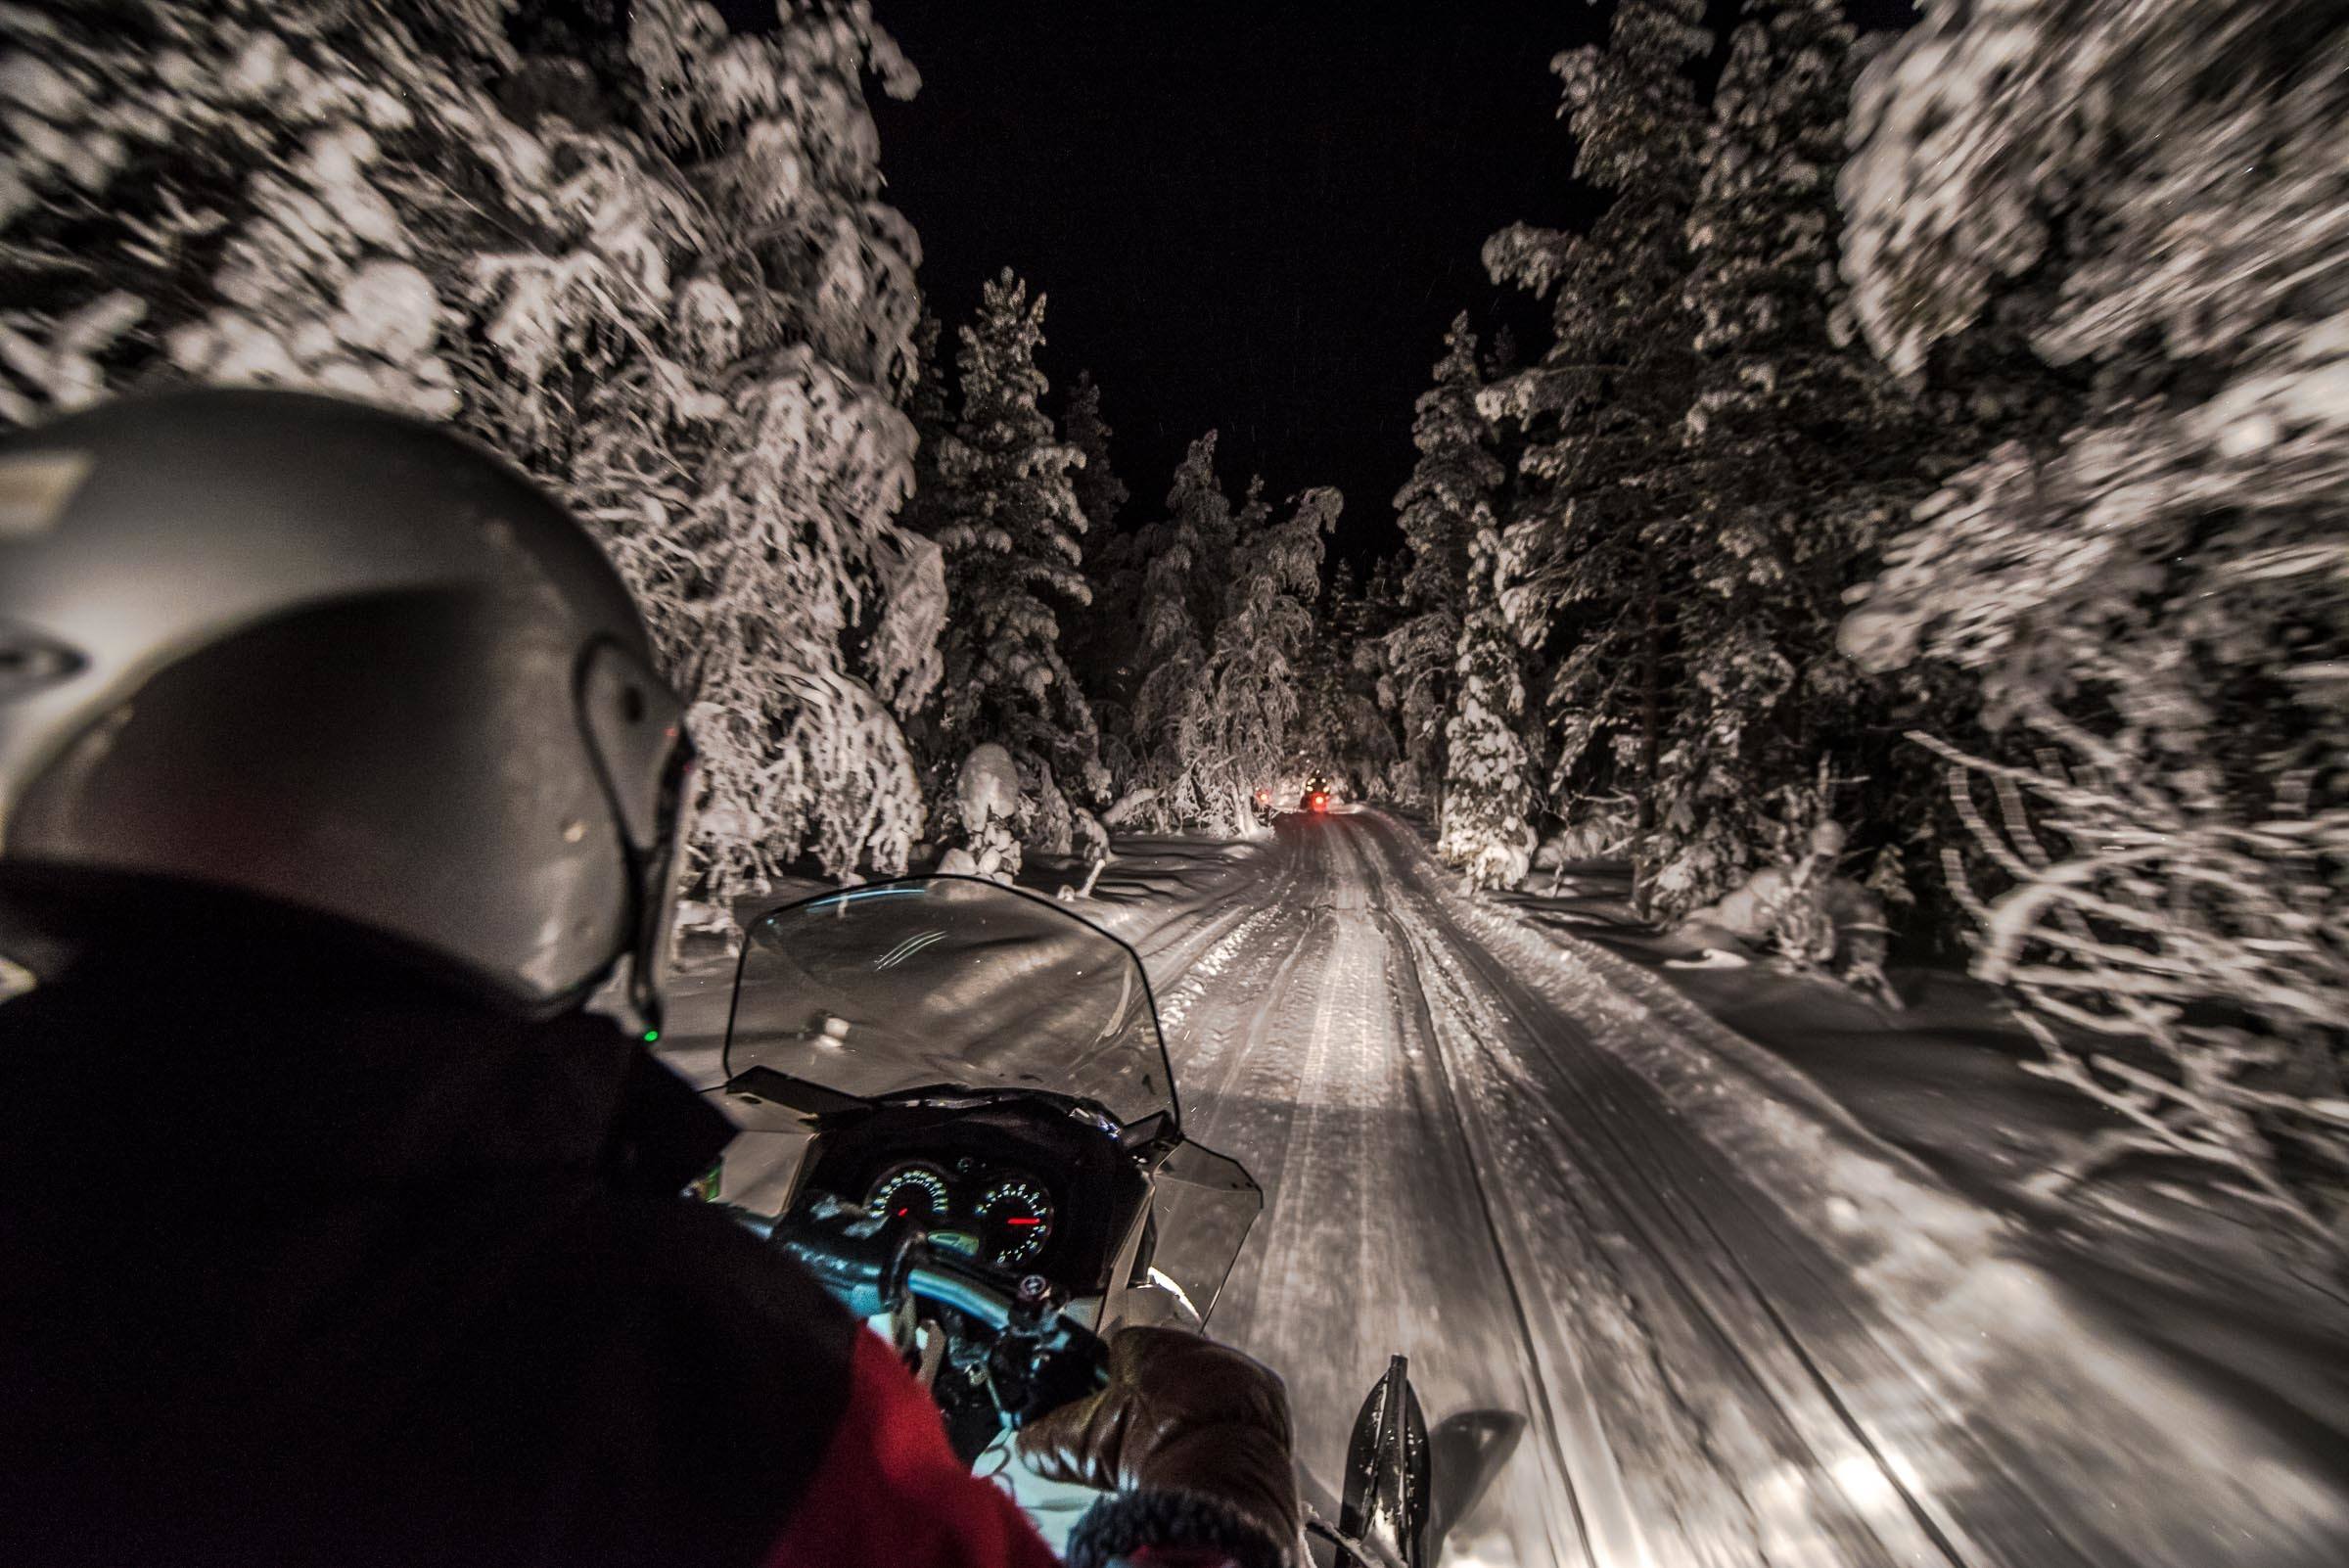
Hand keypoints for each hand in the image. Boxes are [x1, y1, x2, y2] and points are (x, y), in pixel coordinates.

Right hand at [1017, 1325, 1299, 1555]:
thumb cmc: (1154, 1448)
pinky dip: (1226, 1420)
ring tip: (1174, 1445)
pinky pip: (1241, 1400)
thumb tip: (1026, 1440)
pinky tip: (1208, 1447)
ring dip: (1191, 1406)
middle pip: (1166, 1365)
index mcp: (1149, 1343)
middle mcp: (1195, 1344)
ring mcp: (1234, 1366)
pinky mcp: (1266, 1394)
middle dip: (1153, 1395)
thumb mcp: (1086, 1442)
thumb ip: (1048, 1435)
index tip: (1108, 1407)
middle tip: (1140, 1435)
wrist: (1218, 1474)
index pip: (1120, 1349)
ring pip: (1204, 1381)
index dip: (1110, 1381)